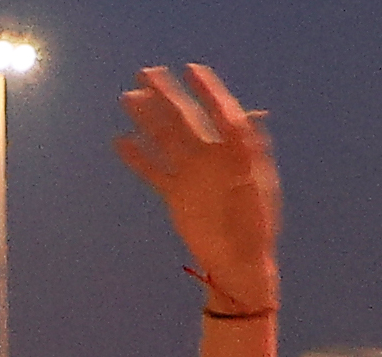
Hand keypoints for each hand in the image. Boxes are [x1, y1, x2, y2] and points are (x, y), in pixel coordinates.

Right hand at [113, 64, 277, 304]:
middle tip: (147, 72)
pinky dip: (138, 158)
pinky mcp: (175, 195)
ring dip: (148, 118)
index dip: (207, 89)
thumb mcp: (260, 183)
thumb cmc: (257, 225)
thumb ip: (253, 149)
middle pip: (185, 118)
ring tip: (130, 97)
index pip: (219, 111)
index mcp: (234, 150)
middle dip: (167, 95)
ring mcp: (190, 174)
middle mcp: (210, 156)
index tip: (192, 70)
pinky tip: (121, 141)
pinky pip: (153, 171)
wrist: (239, 262)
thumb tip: (253, 114)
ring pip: (165, 139)